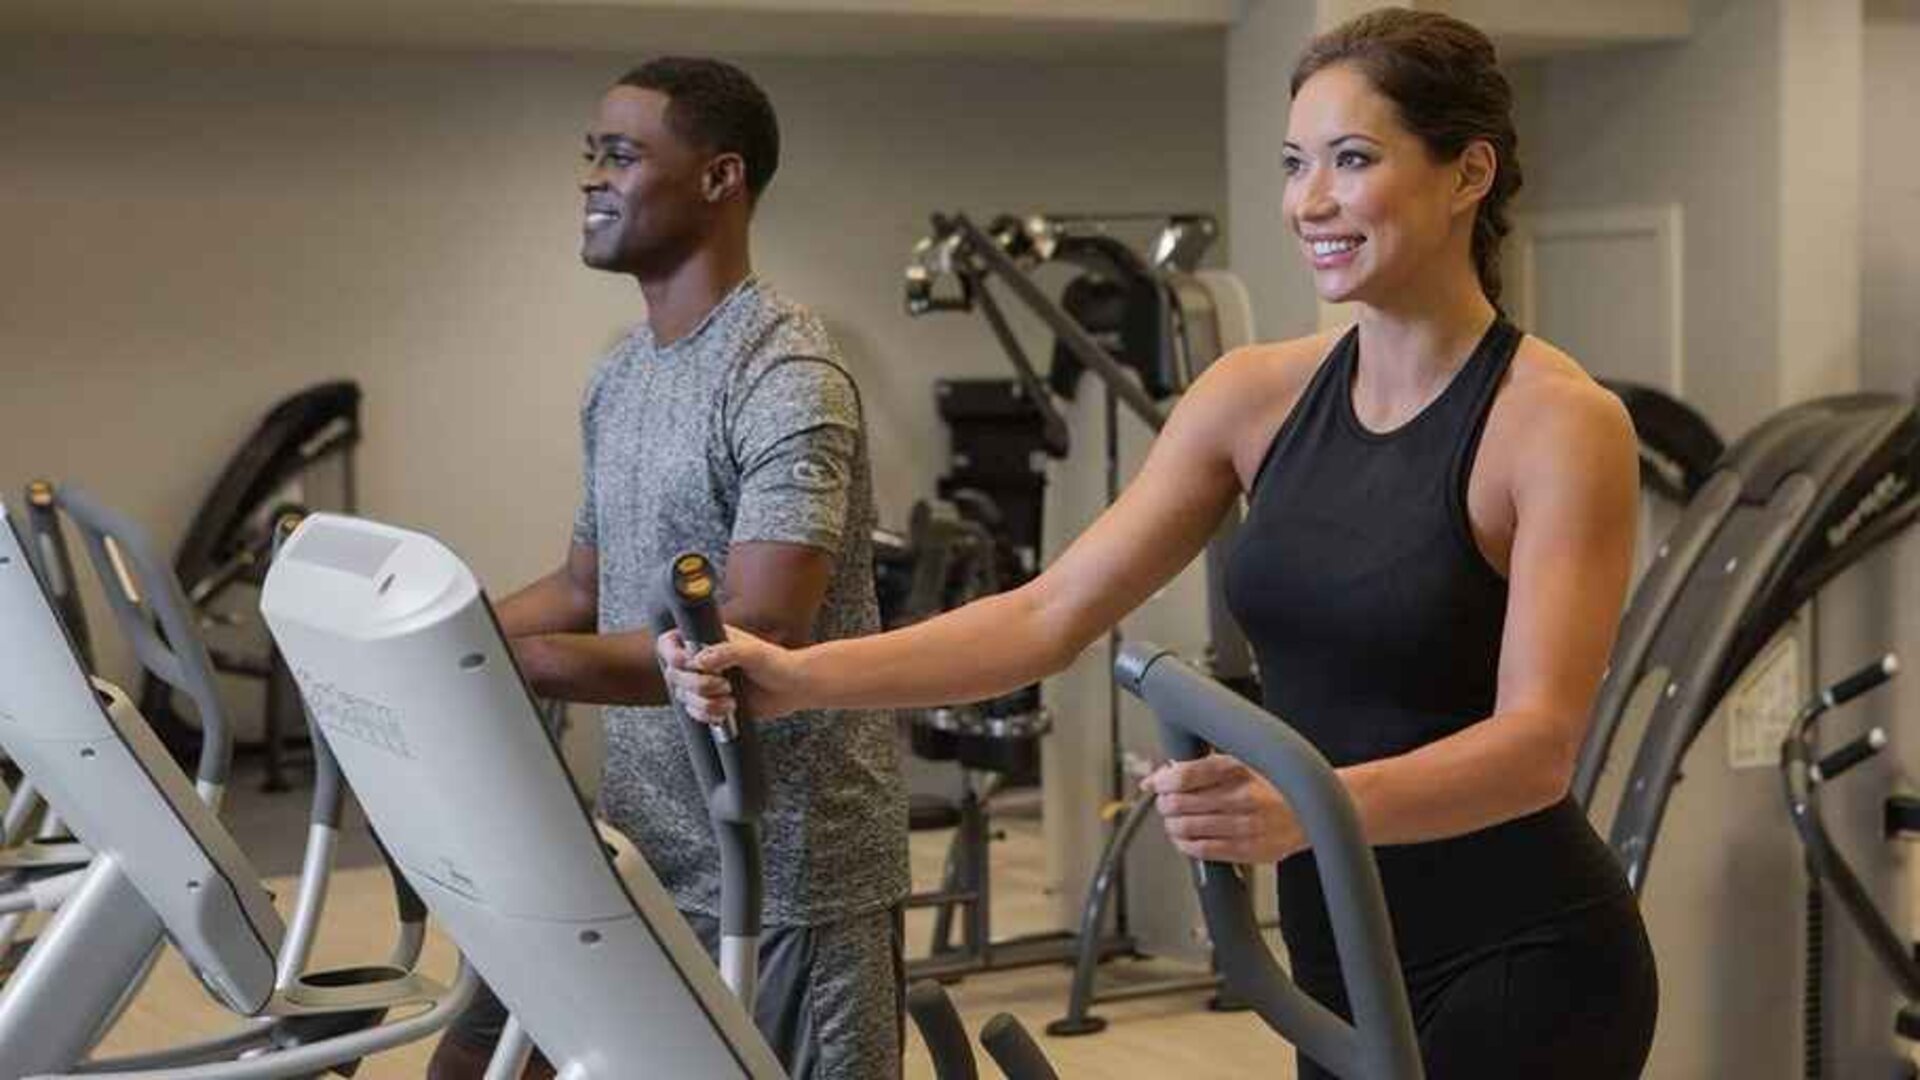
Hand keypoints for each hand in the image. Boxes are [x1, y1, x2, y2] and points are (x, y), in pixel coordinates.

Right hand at [656, 625, 805, 724]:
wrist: (793, 687)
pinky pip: (695, 713)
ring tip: (730, 700)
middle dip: (696, 684)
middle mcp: (702, 661)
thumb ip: (725, 652)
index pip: (670, 643)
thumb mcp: (752, 652)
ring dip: (704, 703)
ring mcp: (705, 683)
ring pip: (683, 697)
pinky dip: (708, 714)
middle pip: (673, 675)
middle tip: (723, 684)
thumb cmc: (776, 662)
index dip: (672, 654)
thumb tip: (698, 660)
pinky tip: (727, 710)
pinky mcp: (712, 703)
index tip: (687, 662)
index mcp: (707, 640)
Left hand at [1143, 754, 1304, 863]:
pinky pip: (1202, 850)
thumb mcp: (1243, 762)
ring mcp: (1245, 825)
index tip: (1155, 784)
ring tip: (1175, 820)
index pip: (1185, 775)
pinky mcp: (1248, 849)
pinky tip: (1185, 838)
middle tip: (1165, 802)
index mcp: (1238, 769)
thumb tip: (1164, 773)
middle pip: (1180, 803)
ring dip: (1172, 825)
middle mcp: (1241, 797)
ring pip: (1186, 827)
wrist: (1313, 811)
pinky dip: (1185, 844)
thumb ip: (1204, 766)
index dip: (1161, 781)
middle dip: (1165, 803)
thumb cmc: (1274, 785)